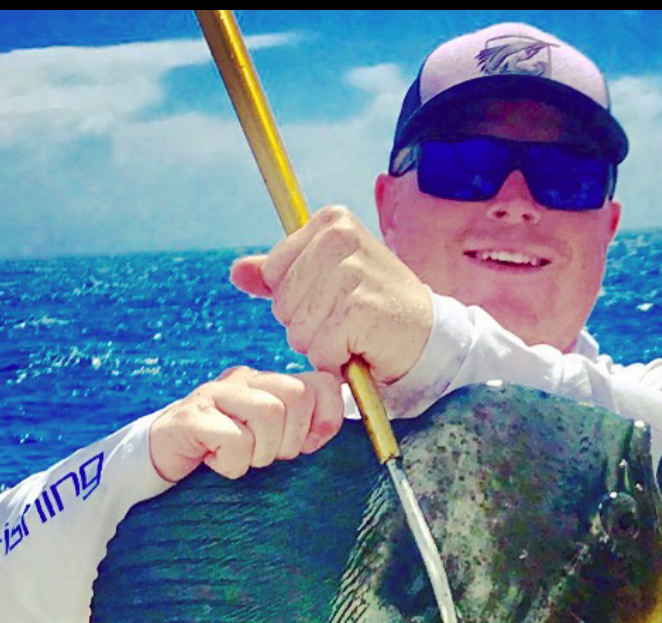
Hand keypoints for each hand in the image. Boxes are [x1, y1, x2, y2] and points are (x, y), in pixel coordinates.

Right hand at [148, 364, 345, 484]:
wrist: (160, 463)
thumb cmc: (222, 456)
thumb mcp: (269, 444)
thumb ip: (300, 430)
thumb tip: (332, 427)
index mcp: (267, 383)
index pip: (320, 383)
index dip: (325, 419)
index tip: (307, 447)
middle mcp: (244, 380)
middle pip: (296, 397)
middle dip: (289, 441)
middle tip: (264, 457)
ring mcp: (215, 394)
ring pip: (268, 415)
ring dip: (259, 453)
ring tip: (238, 460)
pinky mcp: (192, 417)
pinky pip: (234, 439)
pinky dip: (231, 464)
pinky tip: (214, 463)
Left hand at [230, 207, 433, 385]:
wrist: (425, 335)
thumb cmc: (371, 308)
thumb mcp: (324, 281)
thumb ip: (279, 275)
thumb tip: (236, 271)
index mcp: (330, 222)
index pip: (274, 273)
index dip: (297, 300)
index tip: (332, 300)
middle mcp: (341, 237)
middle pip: (283, 304)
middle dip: (308, 326)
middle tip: (346, 321)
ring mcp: (352, 272)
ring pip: (299, 330)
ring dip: (323, 346)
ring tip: (354, 334)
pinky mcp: (361, 309)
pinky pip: (322, 350)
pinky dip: (337, 360)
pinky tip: (361, 348)